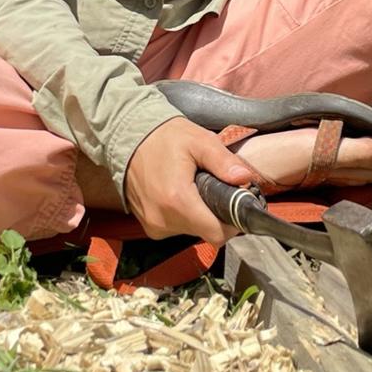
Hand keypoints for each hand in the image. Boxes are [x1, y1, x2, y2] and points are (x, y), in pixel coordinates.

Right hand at [123, 116, 259, 242]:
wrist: (127, 137)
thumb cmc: (164, 137)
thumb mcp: (198, 140)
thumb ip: (223, 161)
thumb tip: (245, 178)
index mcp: (178, 201)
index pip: (217, 234)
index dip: (233, 222)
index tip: (236, 203)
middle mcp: (163, 220)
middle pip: (206, 232)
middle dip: (216, 214)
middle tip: (215, 188)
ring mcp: (153, 225)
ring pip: (192, 231)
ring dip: (199, 214)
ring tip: (195, 188)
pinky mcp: (148, 226)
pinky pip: (176, 228)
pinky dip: (184, 215)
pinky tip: (180, 193)